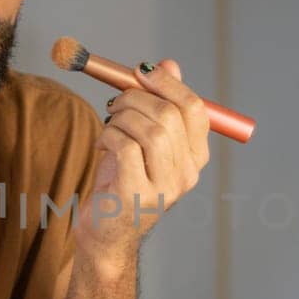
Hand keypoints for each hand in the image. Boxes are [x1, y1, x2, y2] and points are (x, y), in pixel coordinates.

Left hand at [78, 58, 210, 270]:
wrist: (105, 234)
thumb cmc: (122, 182)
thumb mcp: (143, 140)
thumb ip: (159, 103)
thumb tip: (168, 64)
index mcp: (195, 157)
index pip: (195, 109)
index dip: (168, 83)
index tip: (140, 70)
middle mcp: (187, 174)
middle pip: (170, 116)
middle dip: (136, 98)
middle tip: (115, 103)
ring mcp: (164, 187)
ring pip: (150, 130)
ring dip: (120, 117)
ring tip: (109, 125)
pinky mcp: (137, 195)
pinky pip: (125, 148)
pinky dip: (108, 136)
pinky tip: (102, 144)